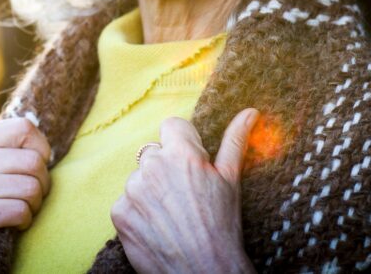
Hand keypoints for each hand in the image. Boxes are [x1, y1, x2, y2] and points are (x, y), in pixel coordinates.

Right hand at [0, 117, 50, 272]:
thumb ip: (3, 151)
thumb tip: (44, 144)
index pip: (24, 128)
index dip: (41, 149)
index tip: (33, 169)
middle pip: (33, 161)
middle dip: (42, 184)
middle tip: (31, 197)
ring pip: (31, 188)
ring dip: (35, 205)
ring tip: (22, 210)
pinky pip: (20, 210)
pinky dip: (25, 221)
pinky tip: (14, 224)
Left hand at [111, 109, 259, 273]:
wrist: (205, 272)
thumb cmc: (223, 226)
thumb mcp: (231, 180)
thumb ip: (235, 140)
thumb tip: (250, 111)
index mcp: (181, 153)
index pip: (172, 126)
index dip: (183, 144)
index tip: (191, 165)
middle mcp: (153, 165)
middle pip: (154, 153)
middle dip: (166, 169)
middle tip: (185, 197)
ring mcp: (133, 189)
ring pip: (139, 179)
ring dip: (150, 191)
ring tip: (172, 215)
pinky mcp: (120, 213)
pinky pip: (125, 202)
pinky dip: (137, 213)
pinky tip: (157, 227)